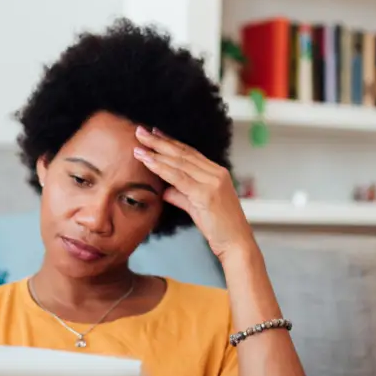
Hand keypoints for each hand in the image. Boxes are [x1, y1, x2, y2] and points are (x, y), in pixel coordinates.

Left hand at [133, 126, 255, 262]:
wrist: (236, 244)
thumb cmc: (220, 229)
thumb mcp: (197, 208)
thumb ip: (181, 196)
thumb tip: (165, 190)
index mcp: (217, 173)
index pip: (190, 153)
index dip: (170, 142)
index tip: (154, 134)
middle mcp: (216, 173)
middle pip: (183, 153)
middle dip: (159, 141)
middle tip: (140, 131)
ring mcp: (213, 182)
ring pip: (179, 162)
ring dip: (156, 153)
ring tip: (138, 145)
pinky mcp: (207, 194)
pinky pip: (179, 177)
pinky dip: (161, 168)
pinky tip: (148, 162)